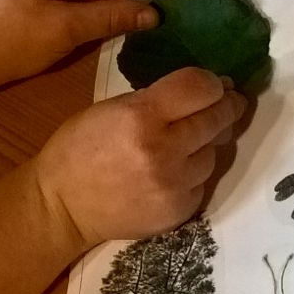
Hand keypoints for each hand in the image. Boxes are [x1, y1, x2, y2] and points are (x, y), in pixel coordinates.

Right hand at [31, 67, 247, 247]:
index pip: (200, 88)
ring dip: (207, 144)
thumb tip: (206, 91)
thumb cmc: (80, 149)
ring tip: (188, 142)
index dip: (214, 84)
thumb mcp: (111, 108)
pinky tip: (175, 172)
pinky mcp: (181, 210)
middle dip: (227, 107)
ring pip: (214, 153)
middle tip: (230, 102)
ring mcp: (175, 184)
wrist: (63, 208)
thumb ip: (157, 99)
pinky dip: (195, 174)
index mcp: (140, 116)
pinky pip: (203, 182)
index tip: (219, 85)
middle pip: (217, 118)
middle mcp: (164, 150)